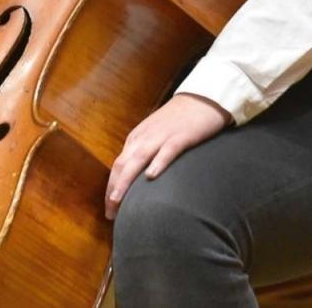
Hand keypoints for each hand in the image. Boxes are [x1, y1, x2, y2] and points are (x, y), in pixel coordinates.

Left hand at [105, 93, 231, 219]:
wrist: (202, 99)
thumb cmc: (178, 121)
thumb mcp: (155, 137)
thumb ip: (145, 153)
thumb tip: (137, 179)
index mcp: (137, 139)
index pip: (118, 166)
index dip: (111, 187)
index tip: (109, 209)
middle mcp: (144, 138)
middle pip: (123, 164)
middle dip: (114, 189)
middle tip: (110, 212)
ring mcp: (161, 136)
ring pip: (138, 159)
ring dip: (126, 181)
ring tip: (118, 199)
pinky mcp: (181, 136)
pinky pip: (167, 151)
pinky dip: (158, 163)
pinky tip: (151, 176)